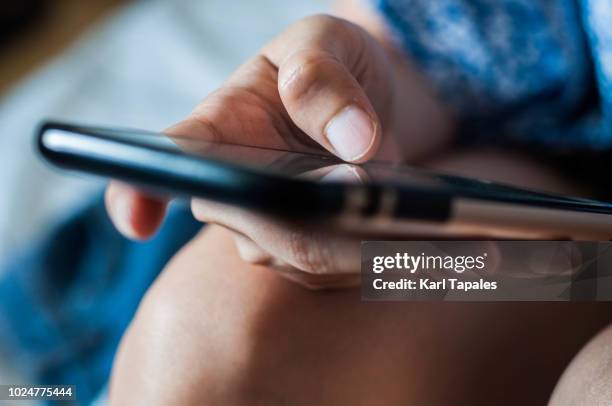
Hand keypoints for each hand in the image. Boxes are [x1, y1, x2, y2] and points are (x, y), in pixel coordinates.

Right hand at [105, 13, 452, 287]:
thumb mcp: (325, 42)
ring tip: (467, 238)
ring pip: (312, 261)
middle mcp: (237, 194)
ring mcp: (274, 232)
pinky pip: (350, 270)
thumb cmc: (331, 64)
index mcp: (218, 132)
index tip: (135, 215)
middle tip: (410, 216)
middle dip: (334, 230)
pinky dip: (403, 262)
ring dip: (383, 252)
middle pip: (266, 231)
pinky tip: (460, 249)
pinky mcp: (316, 253)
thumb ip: (322, 75)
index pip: (170, 162)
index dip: (139, 191)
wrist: (364, 99)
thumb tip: (351, 142)